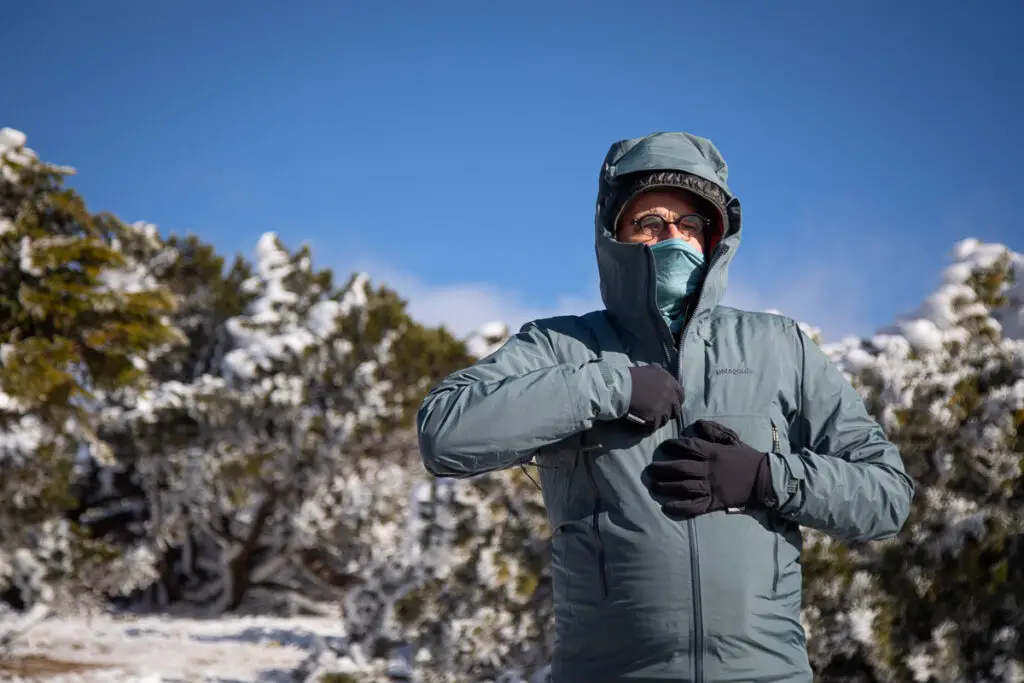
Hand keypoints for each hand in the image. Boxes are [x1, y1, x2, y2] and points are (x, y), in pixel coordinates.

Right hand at [625, 365, 683, 429]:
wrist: (623, 386)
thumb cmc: (634, 376)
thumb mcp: (651, 370)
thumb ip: (660, 376)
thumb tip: (662, 379)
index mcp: (670, 382)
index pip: (681, 394)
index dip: (677, 399)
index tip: (672, 403)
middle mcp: (670, 395)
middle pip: (676, 408)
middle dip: (671, 411)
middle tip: (665, 413)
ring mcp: (663, 407)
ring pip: (666, 418)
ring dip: (661, 419)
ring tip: (654, 420)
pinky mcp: (655, 417)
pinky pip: (656, 425)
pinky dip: (652, 427)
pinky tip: (647, 427)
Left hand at [644, 420, 774, 516]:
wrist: (764, 480)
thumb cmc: (747, 458)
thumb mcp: (732, 439)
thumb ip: (714, 430)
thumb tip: (697, 424)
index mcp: (713, 452)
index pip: (688, 446)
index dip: (673, 446)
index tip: (664, 447)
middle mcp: (709, 469)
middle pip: (680, 467)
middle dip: (662, 468)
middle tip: (649, 470)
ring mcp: (711, 486)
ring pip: (684, 487)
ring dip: (666, 486)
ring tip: (653, 486)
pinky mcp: (715, 502)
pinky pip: (695, 506)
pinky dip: (680, 508)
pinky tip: (667, 507)